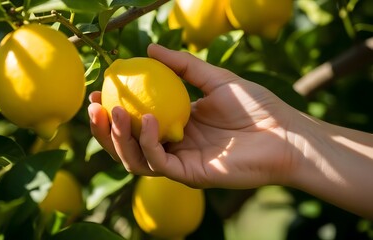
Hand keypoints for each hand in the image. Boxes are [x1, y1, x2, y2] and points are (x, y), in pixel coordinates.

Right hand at [88, 44, 297, 188]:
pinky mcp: (189, 175)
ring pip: (135, 159)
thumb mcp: (214, 78)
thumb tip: (150, 48)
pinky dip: (147, 143)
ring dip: (118, 138)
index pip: (135, 122)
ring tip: (114, 113)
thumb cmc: (256, 106)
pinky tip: (149, 120)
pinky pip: (158, 163)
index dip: (112, 110)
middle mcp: (174, 145)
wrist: (285, 134)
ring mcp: (180, 162)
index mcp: (177, 124)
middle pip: (127, 145)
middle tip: (93, 107)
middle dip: (105, 129)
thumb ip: (183, 65)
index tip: (97, 92)